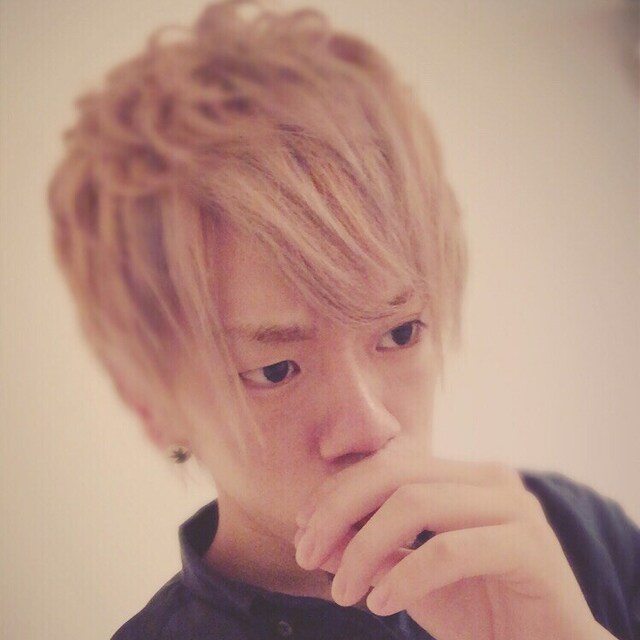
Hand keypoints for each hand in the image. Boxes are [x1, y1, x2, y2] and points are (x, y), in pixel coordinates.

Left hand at [294, 450, 610, 639]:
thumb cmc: (480, 611)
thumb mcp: (411, 578)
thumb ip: (373, 552)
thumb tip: (318, 538)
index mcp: (462, 476)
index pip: (388, 466)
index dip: (337, 491)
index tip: (301, 528)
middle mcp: (489, 478)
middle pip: (396, 475)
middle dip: (340, 511)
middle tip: (305, 555)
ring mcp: (514, 506)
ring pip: (417, 502)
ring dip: (365, 546)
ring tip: (341, 590)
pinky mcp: (530, 546)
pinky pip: (449, 550)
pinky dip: (406, 576)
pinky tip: (381, 604)